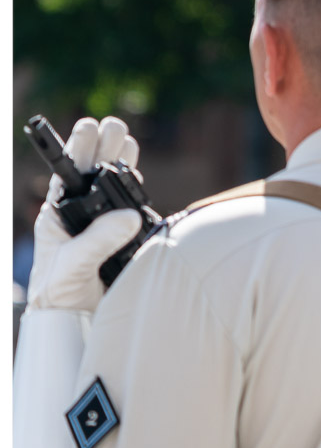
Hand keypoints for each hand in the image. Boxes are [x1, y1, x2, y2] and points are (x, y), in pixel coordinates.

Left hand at [27, 116, 143, 314]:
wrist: (73, 320)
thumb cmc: (57, 292)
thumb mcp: (70, 266)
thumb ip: (96, 241)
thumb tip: (129, 216)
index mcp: (60, 211)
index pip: (69, 171)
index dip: (79, 147)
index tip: (88, 126)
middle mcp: (82, 210)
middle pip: (94, 167)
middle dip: (103, 144)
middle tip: (112, 128)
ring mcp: (103, 218)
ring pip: (114, 179)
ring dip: (122, 158)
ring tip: (126, 140)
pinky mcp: (124, 231)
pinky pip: (132, 202)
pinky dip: (136, 186)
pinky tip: (137, 176)